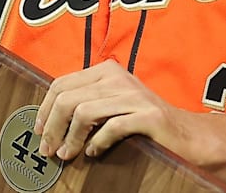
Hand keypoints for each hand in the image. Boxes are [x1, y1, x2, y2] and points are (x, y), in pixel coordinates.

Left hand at [32, 59, 199, 161]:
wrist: (187, 134)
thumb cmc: (144, 121)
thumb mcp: (113, 103)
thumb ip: (87, 102)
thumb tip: (48, 121)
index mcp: (107, 70)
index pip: (61, 83)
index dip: (44, 109)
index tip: (39, 130)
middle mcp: (119, 77)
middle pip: (68, 99)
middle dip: (52, 127)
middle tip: (49, 149)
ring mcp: (135, 96)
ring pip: (84, 112)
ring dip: (71, 139)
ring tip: (68, 154)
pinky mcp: (148, 115)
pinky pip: (111, 127)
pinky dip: (97, 142)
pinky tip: (94, 152)